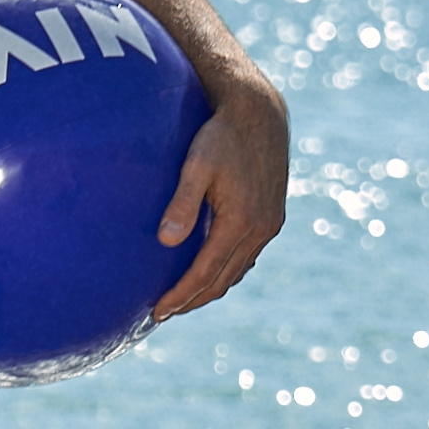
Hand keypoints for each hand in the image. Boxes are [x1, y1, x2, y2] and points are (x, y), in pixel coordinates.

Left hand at [152, 88, 287, 319]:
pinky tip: (208, 273)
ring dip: (209, 289)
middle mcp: (261, 229)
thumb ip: (181, 203)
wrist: (259, 114)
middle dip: (192, 300)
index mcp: (241, 222)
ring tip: (181, 300)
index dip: (180, 296)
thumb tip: (167, 242)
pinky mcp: (272, 218)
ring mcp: (270, 225)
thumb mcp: (196, 166)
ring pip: (236, 271)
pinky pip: (247, 257)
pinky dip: (226, 272)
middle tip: (163, 314)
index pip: (205, 274)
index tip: (156, 312)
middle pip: (222, 280)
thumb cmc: (221, 137)